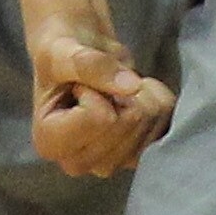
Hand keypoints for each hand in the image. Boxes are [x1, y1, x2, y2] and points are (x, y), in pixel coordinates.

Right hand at [27, 17, 173, 177]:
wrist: (79, 51)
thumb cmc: (61, 52)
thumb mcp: (63, 51)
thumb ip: (91, 66)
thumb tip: (132, 86)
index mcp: (49, 143)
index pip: (99, 118)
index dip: (97, 89)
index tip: (80, 84)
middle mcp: (77, 162)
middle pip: (127, 123)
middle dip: (123, 91)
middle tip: (103, 82)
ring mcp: (108, 163)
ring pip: (149, 124)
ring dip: (141, 94)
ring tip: (116, 87)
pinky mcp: (135, 156)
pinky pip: (166, 127)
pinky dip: (159, 100)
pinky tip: (137, 94)